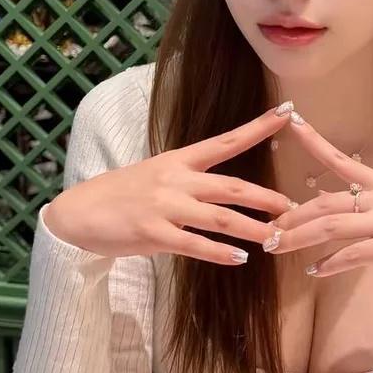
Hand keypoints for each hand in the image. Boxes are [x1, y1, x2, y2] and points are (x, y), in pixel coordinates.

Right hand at [44, 103, 295, 266]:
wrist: (78, 212)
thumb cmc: (121, 195)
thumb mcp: (156, 175)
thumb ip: (189, 180)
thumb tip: (223, 190)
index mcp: (178, 160)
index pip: (226, 141)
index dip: (258, 127)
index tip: (287, 113)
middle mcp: (175, 180)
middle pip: (231, 186)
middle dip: (266, 197)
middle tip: (293, 206)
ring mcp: (164, 206)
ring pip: (219, 218)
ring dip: (252, 229)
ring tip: (276, 238)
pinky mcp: (153, 233)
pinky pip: (194, 245)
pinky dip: (219, 253)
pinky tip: (239, 259)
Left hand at [265, 113, 372, 312]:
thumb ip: (364, 212)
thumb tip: (323, 205)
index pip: (344, 160)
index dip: (316, 142)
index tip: (292, 122)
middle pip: (328, 202)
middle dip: (292, 217)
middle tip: (268, 232)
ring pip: (334, 225)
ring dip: (300, 239)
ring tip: (278, 249)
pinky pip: (354, 253)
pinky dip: (330, 263)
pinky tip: (316, 271)